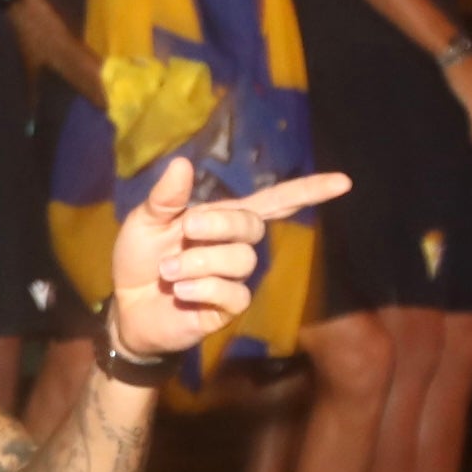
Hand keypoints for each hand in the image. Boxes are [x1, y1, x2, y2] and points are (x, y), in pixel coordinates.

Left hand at [107, 156, 352, 358]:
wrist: (128, 308)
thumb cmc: (140, 259)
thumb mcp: (146, 221)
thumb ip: (166, 196)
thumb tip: (182, 163)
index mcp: (220, 220)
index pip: (274, 203)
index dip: (307, 191)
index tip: (343, 182)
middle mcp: (235, 246)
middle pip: (253, 226)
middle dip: (221, 224)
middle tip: (185, 231)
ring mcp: (235, 279)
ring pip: (241, 261)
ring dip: (199, 262)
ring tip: (169, 272)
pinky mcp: (228, 308)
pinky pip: (232, 293)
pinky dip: (201, 288)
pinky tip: (181, 292)